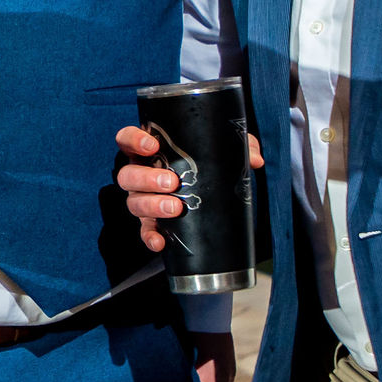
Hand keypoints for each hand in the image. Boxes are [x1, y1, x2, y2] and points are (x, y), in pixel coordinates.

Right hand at [117, 126, 263, 252]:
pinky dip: (149, 236)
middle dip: (147, 179)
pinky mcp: (150, 223)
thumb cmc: (205, 162)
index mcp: (148, 151)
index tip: (153, 145)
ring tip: (176, 208)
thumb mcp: (220, 149)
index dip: (134, 140)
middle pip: (128, 175)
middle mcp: (139, 174)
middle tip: (173, 182)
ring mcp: (142, 200)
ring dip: (152, 206)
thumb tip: (254, 160)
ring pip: (133, 202)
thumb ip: (239, 146)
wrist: (207, 195)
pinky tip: (160, 242)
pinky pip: (144, 231)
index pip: (127, 140)